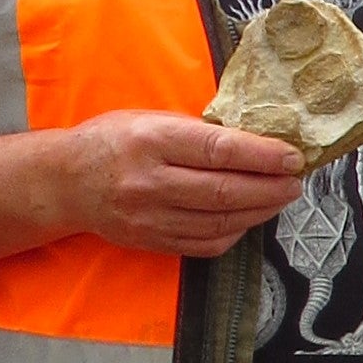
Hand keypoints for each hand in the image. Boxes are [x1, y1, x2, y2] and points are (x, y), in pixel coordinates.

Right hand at [59, 112, 302, 255]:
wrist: (67, 182)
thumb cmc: (114, 141)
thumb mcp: (150, 119)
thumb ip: (198, 131)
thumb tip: (257, 141)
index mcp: (151, 140)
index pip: (219, 150)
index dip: (263, 155)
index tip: (292, 156)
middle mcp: (149, 181)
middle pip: (225, 192)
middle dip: (270, 188)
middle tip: (295, 181)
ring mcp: (150, 217)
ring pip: (220, 221)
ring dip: (260, 211)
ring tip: (280, 197)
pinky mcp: (152, 241)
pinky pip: (206, 243)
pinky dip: (235, 231)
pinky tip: (249, 217)